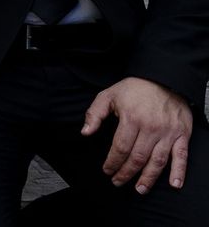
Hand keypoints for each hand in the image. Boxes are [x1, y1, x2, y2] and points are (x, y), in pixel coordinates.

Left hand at [82, 76, 193, 192]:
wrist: (163, 79)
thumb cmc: (134, 89)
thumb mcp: (108, 95)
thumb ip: (95, 114)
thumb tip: (85, 133)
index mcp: (131, 118)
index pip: (120, 147)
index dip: (112, 162)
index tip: (107, 170)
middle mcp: (151, 128)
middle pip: (137, 157)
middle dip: (126, 173)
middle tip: (118, 182)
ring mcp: (168, 132)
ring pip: (157, 161)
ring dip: (148, 178)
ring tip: (140, 189)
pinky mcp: (182, 134)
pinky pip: (181, 156)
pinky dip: (179, 172)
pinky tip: (174, 184)